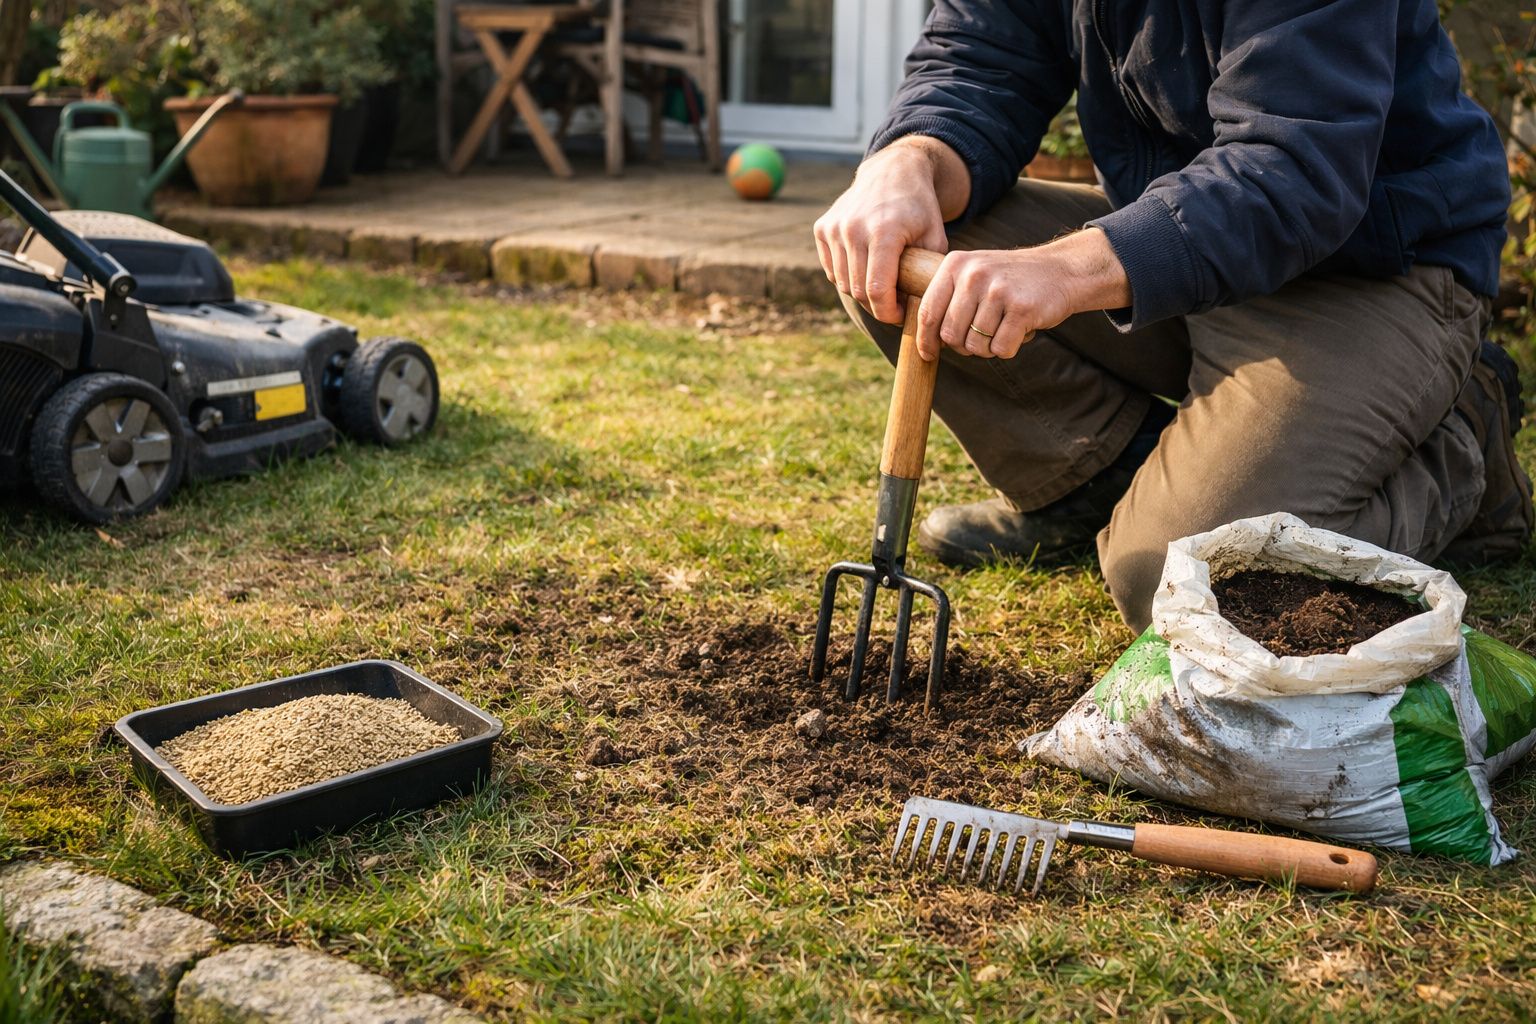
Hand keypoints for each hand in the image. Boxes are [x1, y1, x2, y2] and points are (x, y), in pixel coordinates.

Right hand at [814, 137, 969, 323]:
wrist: (893, 172)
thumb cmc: (919, 208)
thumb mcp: (935, 238)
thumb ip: (928, 273)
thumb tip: (923, 308)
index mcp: (883, 232)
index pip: (877, 291)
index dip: (888, 313)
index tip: (901, 316)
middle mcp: (853, 229)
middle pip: (858, 291)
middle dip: (877, 306)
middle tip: (894, 305)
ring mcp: (834, 228)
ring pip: (843, 283)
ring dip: (861, 292)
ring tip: (882, 286)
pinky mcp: (822, 228)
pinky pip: (832, 270)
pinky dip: (847, 277)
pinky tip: (866, 268)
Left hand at [916, 229, 1131, 360]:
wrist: (1062, 270)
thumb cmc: (1012, 280)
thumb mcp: (975, 274)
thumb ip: (949, 298)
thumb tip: (925, 340)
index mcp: (955, 264)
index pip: (928, 312)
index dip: (925, 340)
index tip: (928, 355)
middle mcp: (974, 274)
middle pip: (950, 335)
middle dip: (964, 345)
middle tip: (984, 335)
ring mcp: (998, 290)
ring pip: (975, 345)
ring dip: (989, 347)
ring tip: (1004, 327)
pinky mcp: (1021, 308)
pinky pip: (1000, 349)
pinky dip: (1010, 348)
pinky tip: (1020, 329)